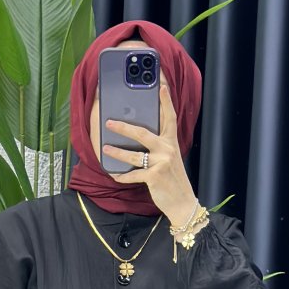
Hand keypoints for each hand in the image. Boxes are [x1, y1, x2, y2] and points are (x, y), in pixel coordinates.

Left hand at [102, 82, 199, 228]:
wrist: (183, 203)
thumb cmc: (173, 180)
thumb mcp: (170, 159)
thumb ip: (158, 147)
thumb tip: (137, 139)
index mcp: (171, 142)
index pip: (169, 117)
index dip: (165, 100)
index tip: (161, 85)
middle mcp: (167, 149)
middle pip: (142, 132)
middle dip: (124, 127)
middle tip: (109, 122)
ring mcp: (161, 163)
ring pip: (134, 155)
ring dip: (117, 152)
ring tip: (105, 148)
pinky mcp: (154, 177)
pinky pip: (133, 175)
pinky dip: (122, 176)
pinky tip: (114, 174)